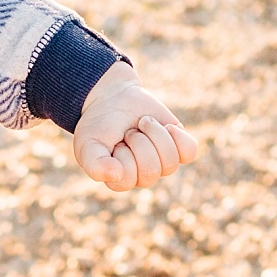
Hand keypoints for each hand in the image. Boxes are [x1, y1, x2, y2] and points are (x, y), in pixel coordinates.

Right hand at [73, 61, 197, 190]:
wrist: (114, 97)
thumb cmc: (98, 124)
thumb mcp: (87, 143)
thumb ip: (94, 165)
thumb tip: (116, 175)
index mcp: (120, 180)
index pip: (127, 179)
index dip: (121, 156)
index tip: (113, 142)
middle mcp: (143, 176)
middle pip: (151, 171)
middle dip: (138, 142)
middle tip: (129, 132)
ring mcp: (162, 162)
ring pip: (170, 161)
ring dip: (155, 134)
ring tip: (143, 124)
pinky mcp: (178, 146)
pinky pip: (189, 152)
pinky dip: (178, 136)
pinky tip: (166, 127)